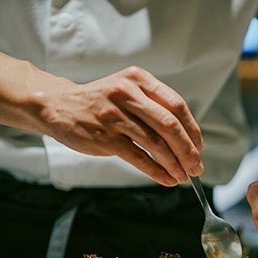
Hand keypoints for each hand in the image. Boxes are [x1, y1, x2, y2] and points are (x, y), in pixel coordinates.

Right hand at [28, 67, 202, 185]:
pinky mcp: (105, 138)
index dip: (192, 129)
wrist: (59, 107)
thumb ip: (151, 104)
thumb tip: (184, 136)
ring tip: (182, 176)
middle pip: (169, 125)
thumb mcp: (125, 90)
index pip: (176, 105)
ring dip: (174, 164)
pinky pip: (138, 157)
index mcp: (138, 79)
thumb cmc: (97, 102)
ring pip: (155, 143)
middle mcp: (127, 94)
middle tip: (196, 166)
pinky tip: (165, 178)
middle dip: (187, 150)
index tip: (199, 146)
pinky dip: (156, 171)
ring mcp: (115, 116)